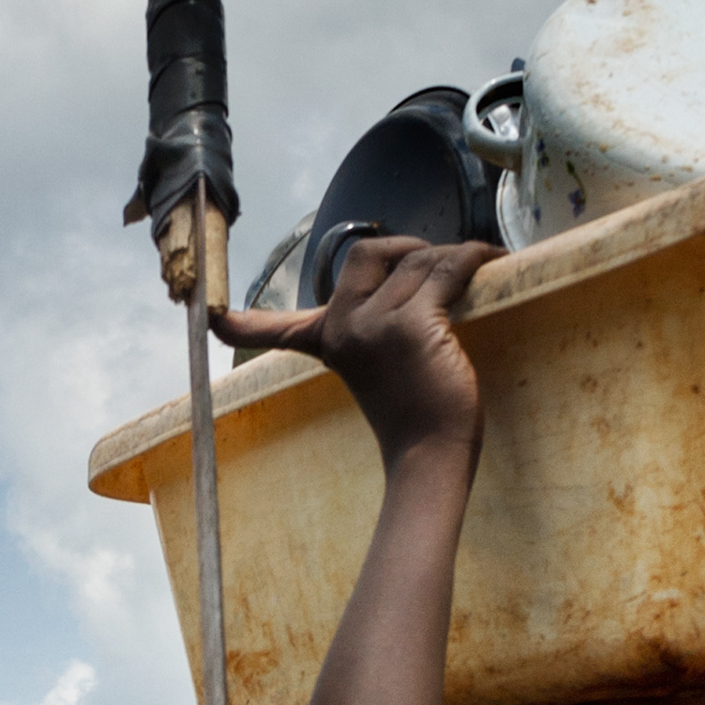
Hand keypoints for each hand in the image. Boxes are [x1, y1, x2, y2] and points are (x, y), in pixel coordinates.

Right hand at [213, 233, 503, 461]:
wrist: (433, 455)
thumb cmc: (416, 416)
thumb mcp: (376, 370)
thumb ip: (372, 332)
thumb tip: (414, 277)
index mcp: (328, 343)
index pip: (277, 327)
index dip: (247, 322)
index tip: (210, 320)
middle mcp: (343, 327)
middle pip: (369, 252)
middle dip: (409, 248)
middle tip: (440, 267)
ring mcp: (374, 325)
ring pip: (419, 260)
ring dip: (456, 259)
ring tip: (480, 273)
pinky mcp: (412, 324)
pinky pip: (447, 269)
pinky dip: (475, 259)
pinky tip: (493, 262)